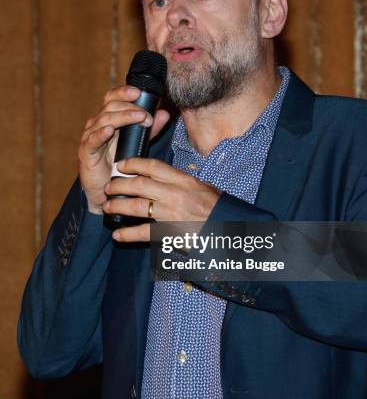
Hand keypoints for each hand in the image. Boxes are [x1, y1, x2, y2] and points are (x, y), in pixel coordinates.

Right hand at [78, 85, 169, 213]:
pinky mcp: (86, 152)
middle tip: (147, 115)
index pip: (113, 98)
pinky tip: (110, 130)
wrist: (106, 188)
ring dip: (123, 117)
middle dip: (130, 108)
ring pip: (104, 120)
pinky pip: (93, 140)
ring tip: (139, 118)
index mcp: (108, 118)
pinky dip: (101, 133)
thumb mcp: (138, 143)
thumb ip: (150, 128)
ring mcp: (90, 137)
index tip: (139, 92)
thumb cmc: (119, 163)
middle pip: (111, 107)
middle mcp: (97, 124)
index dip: (123, 92)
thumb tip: (164, 113)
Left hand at [102, 157, 220, 241]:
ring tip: (107, 206)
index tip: (121, 165)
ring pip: (137, 206)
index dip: (133, 164)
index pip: (153, 166)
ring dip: (118, 205)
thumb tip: (166, 176)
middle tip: (109, 186)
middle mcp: (174, 194)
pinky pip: (144, 233)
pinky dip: (128, 234)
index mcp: (183, 180)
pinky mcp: (170, 232)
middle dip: (119, 184)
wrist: (227, 229)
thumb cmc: (218, 209)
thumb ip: (183, 182)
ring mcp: (171, 214)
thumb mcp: (203, 188)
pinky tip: (118, 235)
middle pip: (139, 184)